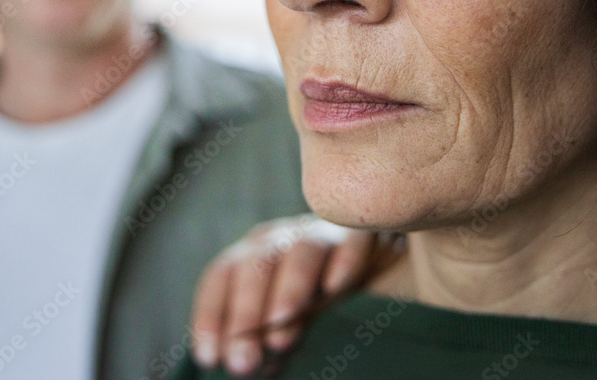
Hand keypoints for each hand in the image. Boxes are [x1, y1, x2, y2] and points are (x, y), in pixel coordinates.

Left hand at [190, 214, 403, 375]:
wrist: (385, 266)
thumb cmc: (321, 304)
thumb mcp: (287, 324)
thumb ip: (264, 339)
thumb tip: (238, 364)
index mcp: (254, 257)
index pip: (221, 278)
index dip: (211, 316)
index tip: (210, 357)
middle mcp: (282, 239)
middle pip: (254, 266)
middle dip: (245, 314)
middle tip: (244, 360)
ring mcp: (322, 233)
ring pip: (299, 253)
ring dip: (288, 289)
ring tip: (281, 328)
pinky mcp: (363, 232)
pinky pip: (352, 239)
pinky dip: (344, 259)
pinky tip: (337, 284)